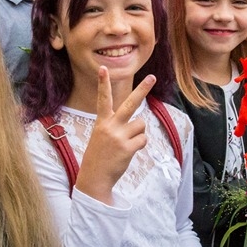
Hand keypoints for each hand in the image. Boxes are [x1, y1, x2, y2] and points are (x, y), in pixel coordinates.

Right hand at [75, 67, 155, 204]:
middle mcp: (111, 126)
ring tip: (125, 144)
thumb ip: (116, 126)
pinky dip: (139, 145)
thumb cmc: (99, 156)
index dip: (103, 83)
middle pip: (130, 104)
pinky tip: (128, 152)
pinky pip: (143, 140)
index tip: (103, 68)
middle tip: (152, 77)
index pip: (102, 99)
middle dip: (142, 89)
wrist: (94, 177)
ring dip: (138, 134)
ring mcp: (119, 137)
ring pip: (141, 125)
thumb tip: (140, 123)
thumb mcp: (101, 136)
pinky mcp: (127, 148)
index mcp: (102, 122)